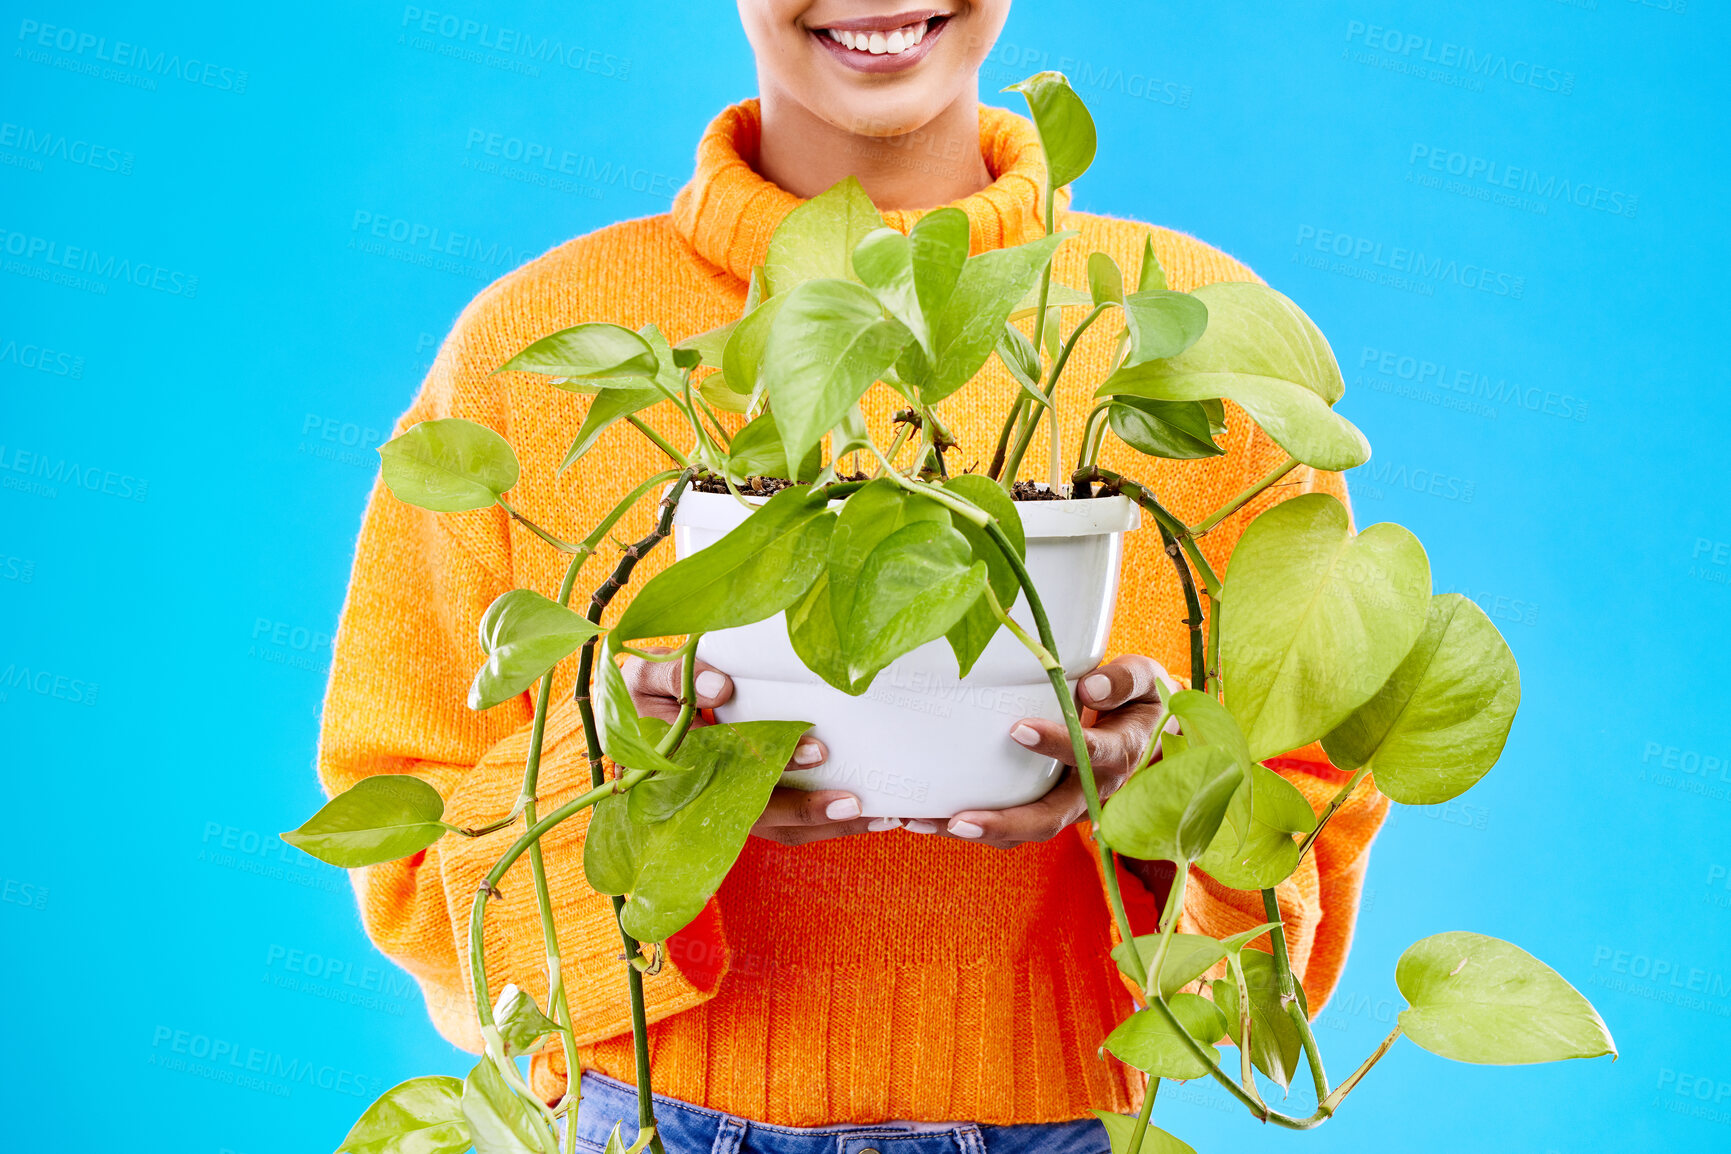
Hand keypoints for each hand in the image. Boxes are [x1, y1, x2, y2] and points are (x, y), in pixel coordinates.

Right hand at [620, 649, 896, 845]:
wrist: (625, 716)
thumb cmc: (643, 696)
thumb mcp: (643, 679)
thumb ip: (674, 677)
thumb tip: (718, 687)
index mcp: (681, 771)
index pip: (734, 777)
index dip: (778, 769)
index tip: (819, 752)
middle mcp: (705, 799)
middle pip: (763, 817)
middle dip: (811, 811)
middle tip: (858, 802)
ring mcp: (726, 808)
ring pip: (780, 828)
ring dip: (827, 826)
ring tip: (882, 818)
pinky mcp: (745, 805)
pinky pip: (785, 823)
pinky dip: (822, 821)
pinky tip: (865, 813)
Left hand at [909, 654, 1179, 849]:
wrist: (1154, 738)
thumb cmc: (1142, 703)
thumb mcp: (1147, 682)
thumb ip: (1124, 681)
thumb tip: (1090, 687)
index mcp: (1118, 755)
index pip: (1089, 754)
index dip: (1056, 744)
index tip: (1018, 729)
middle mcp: (1092, 791)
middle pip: (1048, 819)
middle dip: (1002, 823)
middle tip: (958, 819)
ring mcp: (1067, 806)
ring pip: (1022, 831)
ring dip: (974, 831)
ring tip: (923, 821)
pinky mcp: (1045, 806)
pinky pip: (1009, 824)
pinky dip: (971, 824)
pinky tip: (926, 815)